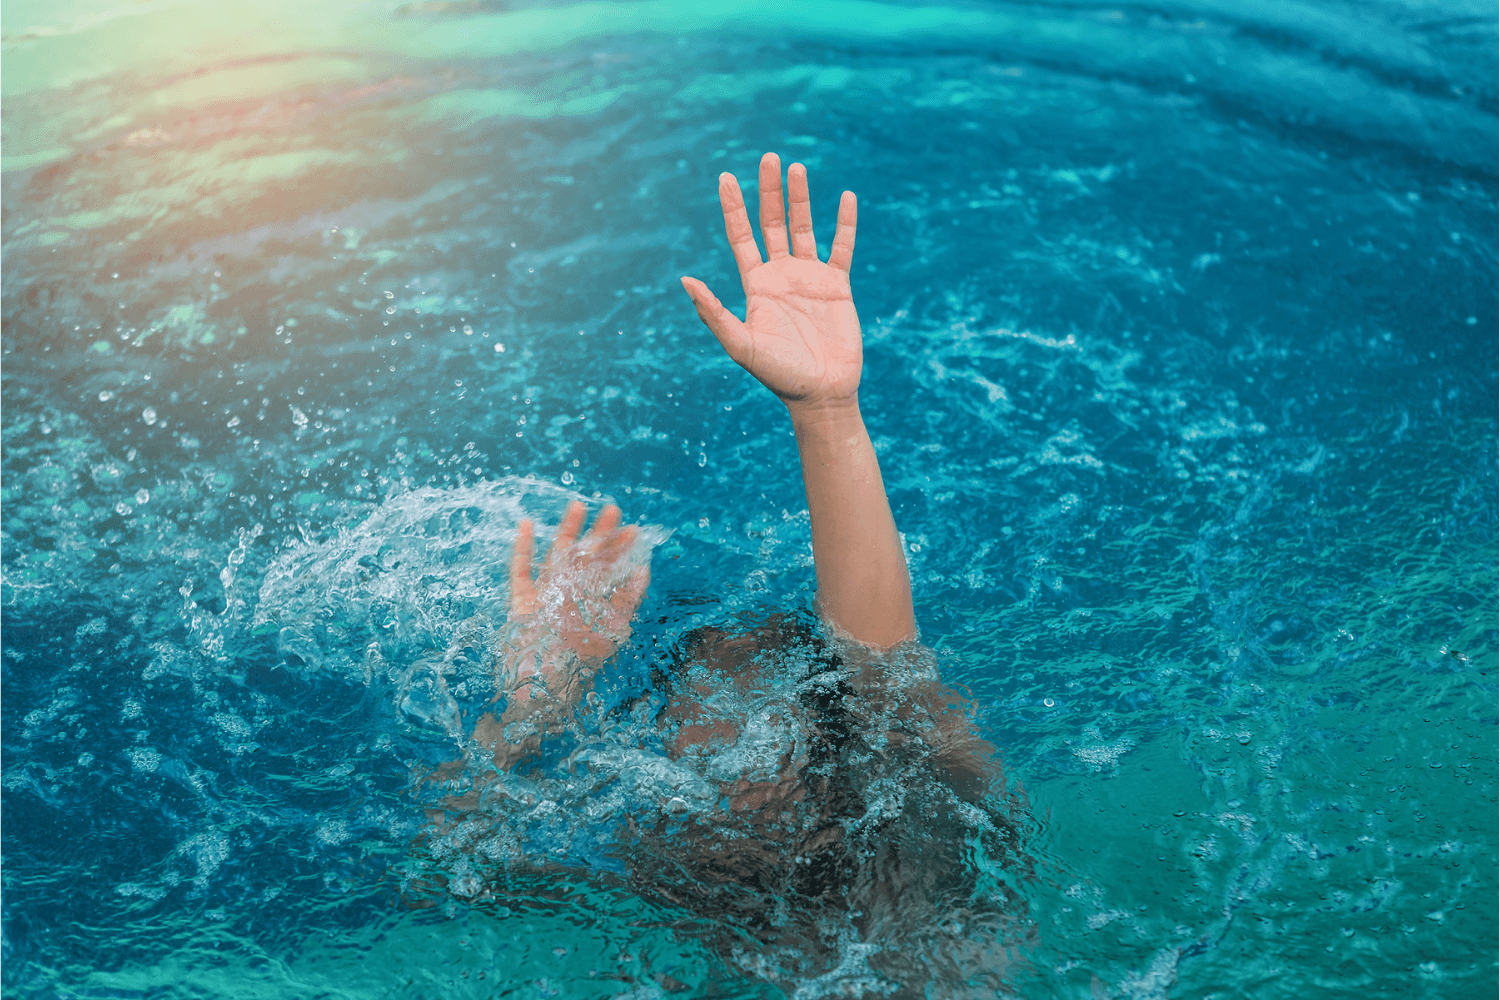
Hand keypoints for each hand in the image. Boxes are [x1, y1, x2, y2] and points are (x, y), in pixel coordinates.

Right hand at [507, 500, 649, 679]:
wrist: (543, 687)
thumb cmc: (579, 662)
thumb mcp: (613, 629)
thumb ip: (627, 599)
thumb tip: (643, 568)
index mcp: (593, 604)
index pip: (610, 570)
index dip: (621, 549)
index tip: (634, 530)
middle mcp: (571, 597)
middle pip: (587, 558)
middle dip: (601, 534)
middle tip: (613, 509)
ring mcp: (545, 597)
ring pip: (556, 557)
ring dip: (566, 531)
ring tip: (577, 505)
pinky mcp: (521, 602)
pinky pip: (520, 570)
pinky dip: (522, 548)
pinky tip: (526, 525)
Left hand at [681, 152, 861, 411]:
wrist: (821, 394)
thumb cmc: (779, 375)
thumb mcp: (741, 344)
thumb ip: (713, 313)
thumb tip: (685, 280)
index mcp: (756, 285)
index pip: (741, 236)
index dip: (733, 207)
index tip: (725, 176)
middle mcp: (781, 276)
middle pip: (772, 223)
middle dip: (768, 191)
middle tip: (768, 156)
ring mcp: (810, 278)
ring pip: (804, 228)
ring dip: (801, 198)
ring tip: (796, 167)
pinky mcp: (838, 286)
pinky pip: (842, 247)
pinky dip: (845, 223)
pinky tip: (845, 197)